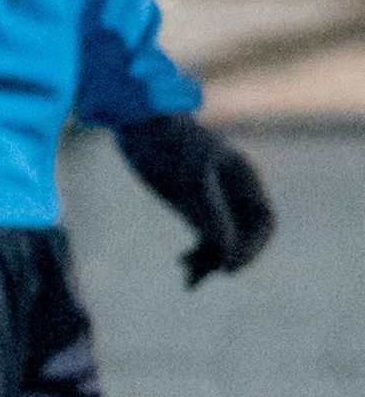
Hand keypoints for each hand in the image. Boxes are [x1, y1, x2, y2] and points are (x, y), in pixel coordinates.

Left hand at [116, 114, 276, 287]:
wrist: (133, 119)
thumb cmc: (164, 140)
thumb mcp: (188, 176)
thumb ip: (208, 211)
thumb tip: (226, 251)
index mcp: (243, 176)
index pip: (263, 220)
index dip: (252, 247)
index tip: (229, 265)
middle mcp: (232, 188)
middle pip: (245, 233)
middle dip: (229, 255)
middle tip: (208, 273)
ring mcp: (212, 196)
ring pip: (223, 237)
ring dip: (210, 257)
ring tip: (188, 277)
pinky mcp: (189, 202)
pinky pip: (203, 233)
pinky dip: (196, 250)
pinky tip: (181, 264)